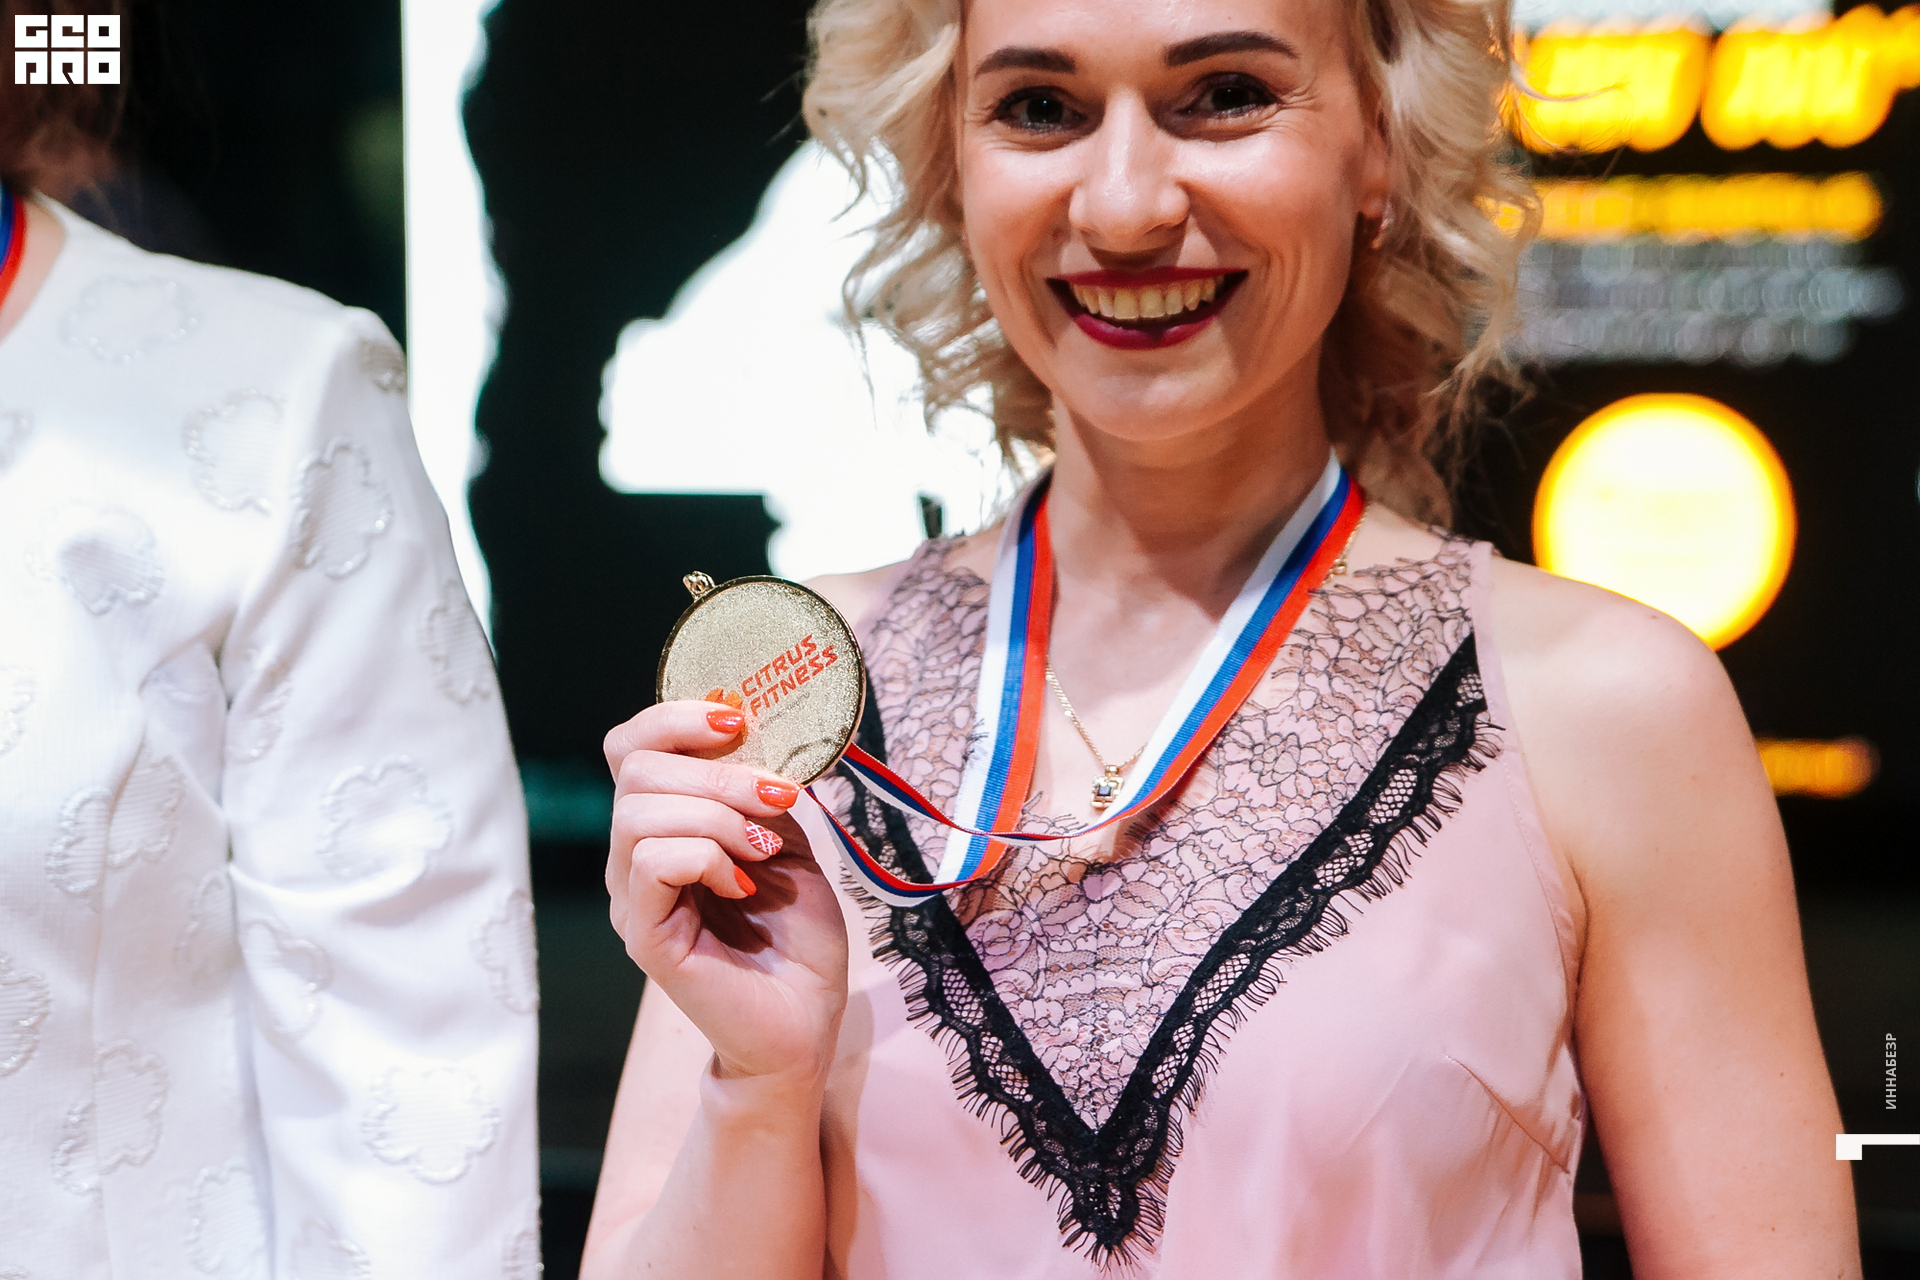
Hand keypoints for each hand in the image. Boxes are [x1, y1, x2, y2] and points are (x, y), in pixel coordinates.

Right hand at [603, 701, 849, 1086]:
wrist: (806, 1022)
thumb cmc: (797, 939)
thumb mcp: (786, 842)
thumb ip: (758, 792)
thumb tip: (754, 732)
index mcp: (663, 826)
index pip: (630, 748)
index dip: (674, 717)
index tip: (737, 716)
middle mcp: (633, 858)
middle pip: (634, 768)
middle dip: (716, 769)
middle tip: (776, 798)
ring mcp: (632, 898)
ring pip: (639, 812)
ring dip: (718, 814)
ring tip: (765, 849)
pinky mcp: (644, 935)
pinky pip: (653, 863)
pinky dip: (707, 856)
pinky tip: (745, 884)